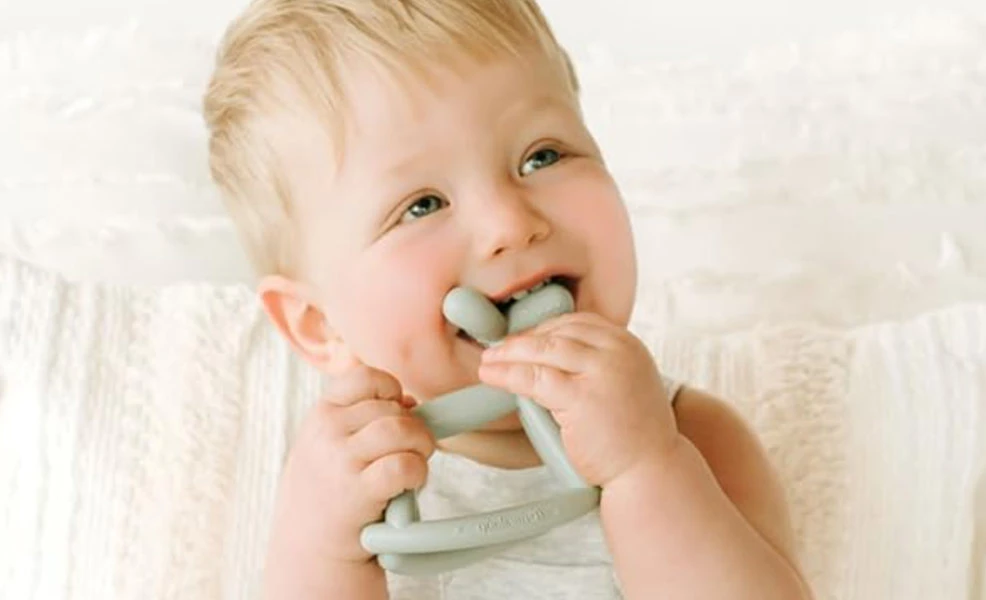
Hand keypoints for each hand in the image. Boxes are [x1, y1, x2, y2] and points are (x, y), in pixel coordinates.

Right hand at [263, 365, 434, 594]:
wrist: (310, 545)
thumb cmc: (330, 488)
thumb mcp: (331, 442)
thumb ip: (364, 417)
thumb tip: (411, 401)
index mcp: (322, 412)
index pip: (366, 377)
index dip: (392, 391)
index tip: (396, 411)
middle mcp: (328, 430)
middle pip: (394, 409)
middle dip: (414, 429)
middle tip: (411, 451)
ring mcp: (340, 460)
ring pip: (402, 430)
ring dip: (421, 447)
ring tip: (414, 464)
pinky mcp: (357, 491)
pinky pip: (405, 465)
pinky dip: (418, 473)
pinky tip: (409, 485)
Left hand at [478, 312, 678, 485]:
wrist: (650, 471)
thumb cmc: (633, 436)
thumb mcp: (622, 385)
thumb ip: (594, 367)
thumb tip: (545, 358)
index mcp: (628, 345)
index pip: (578, 323)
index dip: (545, 328)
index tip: (524, 339)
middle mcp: (617, 352)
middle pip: (558, 332)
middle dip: (523, 339)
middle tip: (498, 350)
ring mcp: (601, 372)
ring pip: (543, 350)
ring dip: (509, 354)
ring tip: (489, 362)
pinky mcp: (582, 397)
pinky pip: (535, 378)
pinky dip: (508, 374)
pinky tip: (492, 376)